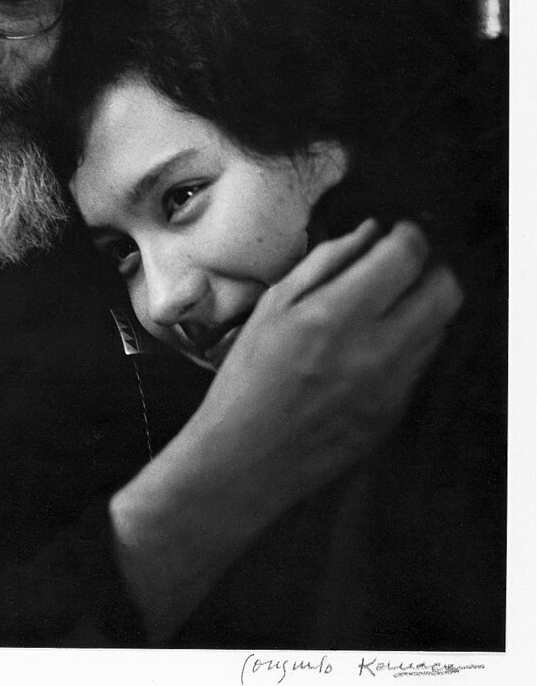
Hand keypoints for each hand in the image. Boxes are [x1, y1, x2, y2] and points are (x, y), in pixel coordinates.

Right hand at [109, 220, 462, 639]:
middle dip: (429, 266)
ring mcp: (392, 386)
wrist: (246, 459)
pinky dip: (409, 340)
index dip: (408, 235)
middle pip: (445, 290)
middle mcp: (375, 351)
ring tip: (383, 303)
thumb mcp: (272, 307)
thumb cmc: (247, 380)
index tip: (397, 232)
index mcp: (336, 317)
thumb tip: (367, 232)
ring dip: (422, 303)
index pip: (406, 257)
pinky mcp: (396, 412)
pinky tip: (372, 343)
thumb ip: (324, 263)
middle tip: (401, 263)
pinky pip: (422, 362)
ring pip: (440, 325)